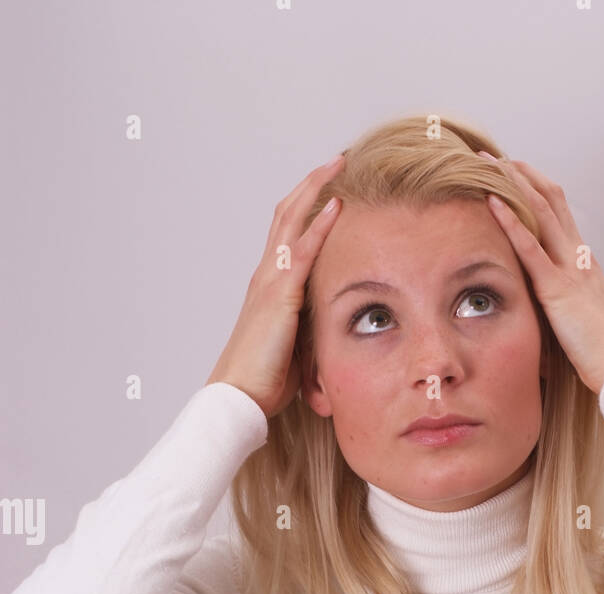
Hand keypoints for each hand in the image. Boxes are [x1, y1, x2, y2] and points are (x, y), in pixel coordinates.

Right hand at [205, 154, 344, 418]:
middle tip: (335, 161)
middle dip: (310, 184)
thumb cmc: (264, 379)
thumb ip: (309, 326)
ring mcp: (269, 281)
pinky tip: (336, 206)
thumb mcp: (294, 346)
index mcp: (268, 287)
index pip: (287, 234)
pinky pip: (302, 250)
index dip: (305, 207)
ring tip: (337, 166)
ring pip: (291, 220)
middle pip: (286, 214)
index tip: (328, 189)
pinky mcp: (279, 295)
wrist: (239, 395)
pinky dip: (319, 225)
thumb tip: (332, 325)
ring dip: (314, 189)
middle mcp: (265, 275)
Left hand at [478, 152, 603, 396]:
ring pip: (541, 211)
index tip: (515, 173)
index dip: (537, 189)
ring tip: (484, 163)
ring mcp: (570, 269)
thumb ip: (564, 316)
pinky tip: (491, 202)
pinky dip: (510, 221)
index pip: (560, 214)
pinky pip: (531, 247)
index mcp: (585, 264)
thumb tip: (545, 331)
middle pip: (550, 200)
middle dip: (520, 174)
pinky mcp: (558, 289)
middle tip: (494, 156)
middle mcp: (579, 257)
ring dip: (511, 184)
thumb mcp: (583, 327)